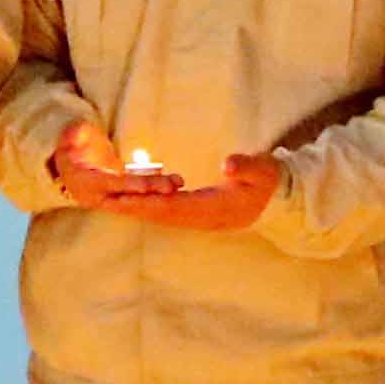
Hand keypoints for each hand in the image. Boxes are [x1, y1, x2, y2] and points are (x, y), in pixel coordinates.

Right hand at [48, 116, 183, 211]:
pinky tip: (174, 181)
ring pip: (137, 197)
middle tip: (174, 185)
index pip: (112, 185)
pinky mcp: (122, 193)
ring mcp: (112, 197)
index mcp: (89, 183)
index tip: (147, 186)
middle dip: (152, 191)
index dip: (129, 185)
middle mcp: (101, 195)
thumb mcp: (69, 138)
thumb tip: (78, 131)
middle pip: (129, 196)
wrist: (68, 168)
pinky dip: (155, 187)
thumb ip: (73, 134)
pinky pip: (140, 192)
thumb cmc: (70, 149)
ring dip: (158, 191)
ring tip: (178, 182)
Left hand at [125, 151, 282, 232]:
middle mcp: (203, 218)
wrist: (278, 201)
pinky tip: (134, 202)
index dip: (150, 202)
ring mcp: (200, 219)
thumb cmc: (270, 182)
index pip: (175, 207)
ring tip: (111, 203)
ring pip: (163, 217)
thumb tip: (228, 164)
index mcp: (215, 207)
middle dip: (133, 209)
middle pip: (161, 215)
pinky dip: (149, 209)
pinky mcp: (199, 215)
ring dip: (137, 210)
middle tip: (105, 202)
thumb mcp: (264, 170)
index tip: (127, 199)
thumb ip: (247, 166)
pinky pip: (169, 214)